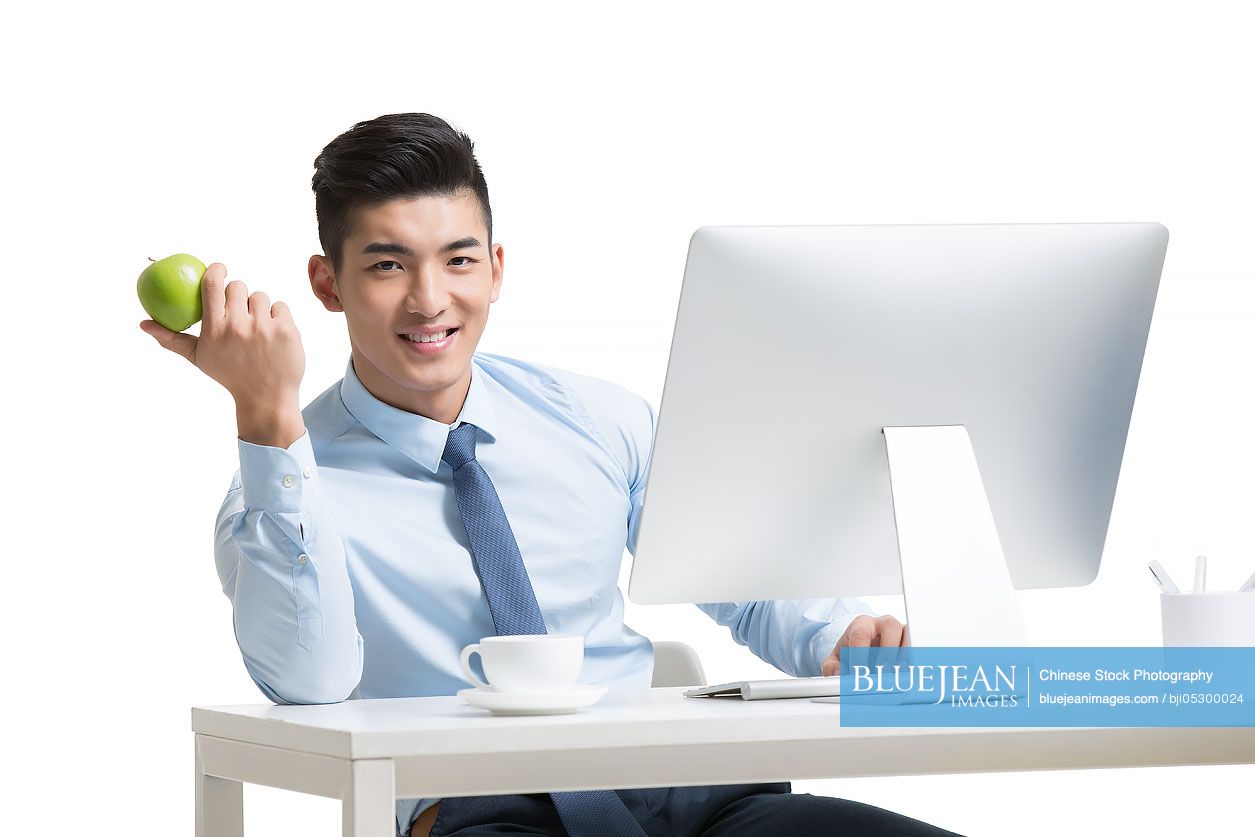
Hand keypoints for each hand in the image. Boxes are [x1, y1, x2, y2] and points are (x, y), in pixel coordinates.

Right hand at [140, 262, 306, 445]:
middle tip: (239, 310)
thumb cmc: (230, 374)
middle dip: (238, 294)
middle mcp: (238, 327)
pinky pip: (280, 306)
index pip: (212, 286)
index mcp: (215, 330)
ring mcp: (264, 328)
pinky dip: (277, 316)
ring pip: (260, 296)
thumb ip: (172, 339)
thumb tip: (144, 323)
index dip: (215, 270)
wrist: (266, 397)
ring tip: (256, 329)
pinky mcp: (286, 330)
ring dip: (258, 307)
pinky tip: (273, 335)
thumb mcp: (199, 358)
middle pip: (237, 286)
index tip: (219, 268)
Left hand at [820, 615, 908, 675]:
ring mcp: (899, 631)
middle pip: (889, 627)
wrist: (862, 650)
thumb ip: (832, 667)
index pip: (861, 633)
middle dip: (886, 652)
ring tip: (896, 674)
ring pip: (907, 634)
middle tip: (880, 672)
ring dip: (903, 656)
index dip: (860, 654)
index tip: (858, 673)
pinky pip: (917, 644)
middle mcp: (882, 624)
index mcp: (861, 624)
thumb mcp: (836, 659)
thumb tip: (839, 674)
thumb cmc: (852, 652)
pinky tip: (906, 673)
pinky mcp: (910, 641)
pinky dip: (914, 658)